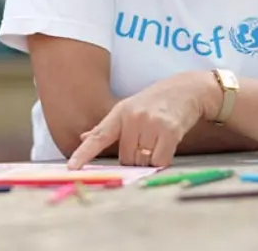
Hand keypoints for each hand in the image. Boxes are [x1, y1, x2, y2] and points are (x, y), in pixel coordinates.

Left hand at [67, 72, 215, 169]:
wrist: (185, 90)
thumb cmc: (153, 102)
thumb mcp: (127, 108)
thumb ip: (106, 127)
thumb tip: (84, 137)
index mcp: (120, 113)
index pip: (98, 136)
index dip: (84, 153)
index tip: (72, 167)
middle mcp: (133, 117)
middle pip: (125, 157)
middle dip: (134, 158)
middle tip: (145, 142)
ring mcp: (151, 123)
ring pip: (142, 161)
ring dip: (148, 160)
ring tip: (156, 141)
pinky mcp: (170, 132)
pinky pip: (159, 161)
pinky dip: (162, 160)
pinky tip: (166, 146)